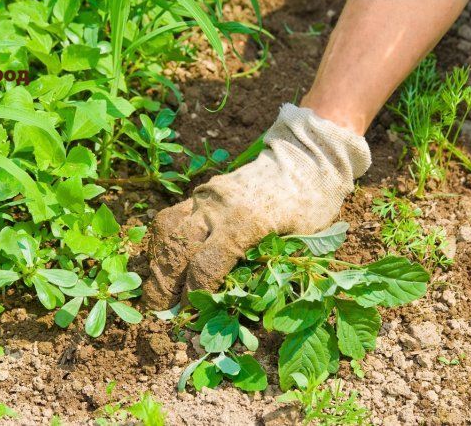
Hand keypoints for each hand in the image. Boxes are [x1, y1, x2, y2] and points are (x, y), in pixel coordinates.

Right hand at [142, 104, 370, 309]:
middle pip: (177, 249)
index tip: (190, 312)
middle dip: (164, 283)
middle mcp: (218, 207)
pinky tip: (168, 258)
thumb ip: (270, 267)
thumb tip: (238, 302)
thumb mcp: (302, 241)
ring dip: (158, 260)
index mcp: (245, 223)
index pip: (205, 266)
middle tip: (162, 308)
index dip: (194, 294)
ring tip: (159, 285)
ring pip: (167, 230)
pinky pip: (173, 216)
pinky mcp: (203, 191)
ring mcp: (207, 196)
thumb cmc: (311, 204)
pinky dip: (165, 241)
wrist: (306, 157)